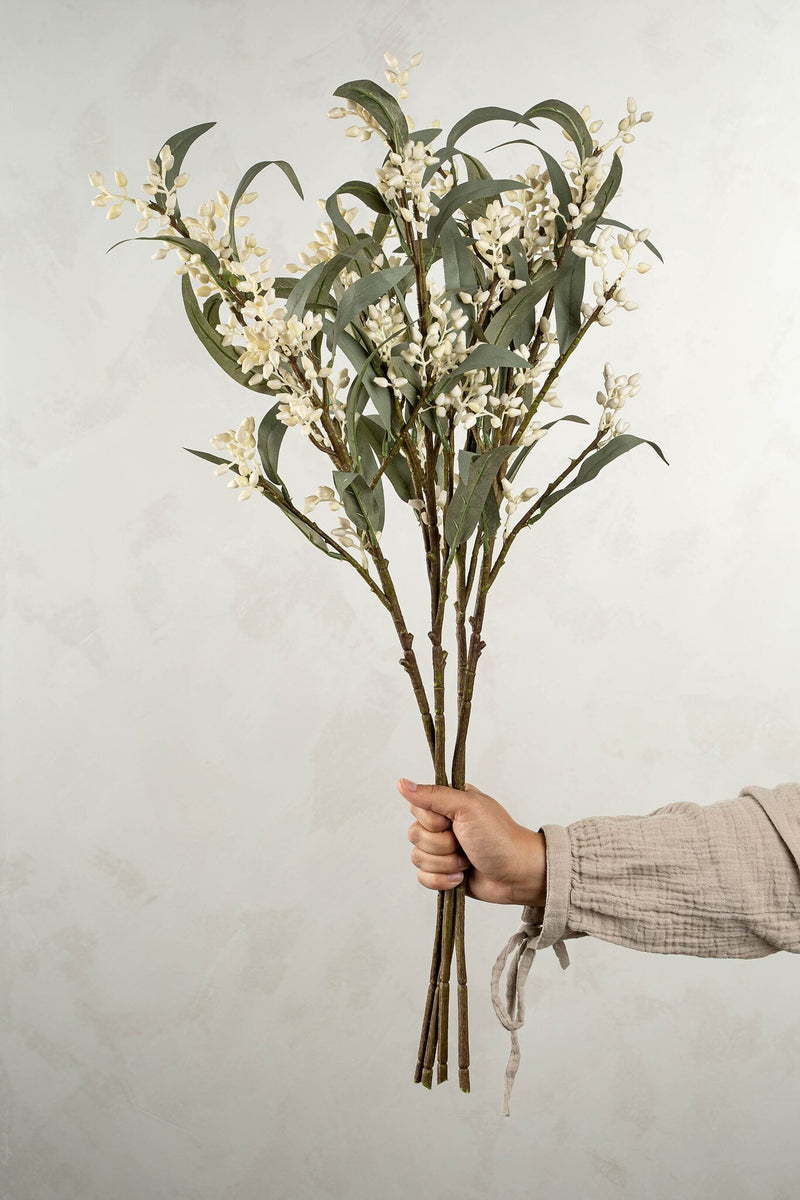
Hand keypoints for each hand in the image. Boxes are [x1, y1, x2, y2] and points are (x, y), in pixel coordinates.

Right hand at [397, 777, 546, 906]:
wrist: (518, 874)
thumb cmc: (499, 837)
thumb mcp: (467, 808)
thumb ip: (433, 795)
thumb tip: (402, 783)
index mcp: (447, 803)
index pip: (416, 808)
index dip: (432, 821)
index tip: (453, 822)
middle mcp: (442, 824)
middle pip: (414, 835)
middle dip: (441, 845)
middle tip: (465, 843)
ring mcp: (442, 849)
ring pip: (417, 858)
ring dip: (445, 863)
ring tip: (467, 860)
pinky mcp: (442, 872)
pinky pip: (422, 878)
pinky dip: (442, 880)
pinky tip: (461, 876)